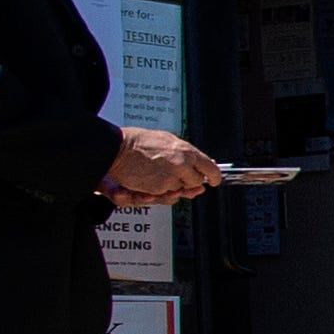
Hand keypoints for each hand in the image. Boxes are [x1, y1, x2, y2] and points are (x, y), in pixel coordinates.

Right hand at [105, 127, 220, 201]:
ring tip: (163, 173)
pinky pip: (168, 193)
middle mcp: (182, 165)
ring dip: (176, 184)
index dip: (214, 176)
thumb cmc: (140, 142)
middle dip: (192, 181)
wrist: (118, 149)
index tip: (215, 180)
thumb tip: (201, 160)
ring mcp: (171, 178)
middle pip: (197, 182)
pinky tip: (155, 178)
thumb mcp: (168, 140)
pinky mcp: (159, 188)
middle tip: (182, 175)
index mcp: (186, 151)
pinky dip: (163, 189)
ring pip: (182, 189)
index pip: (210, 168)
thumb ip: (186, 152)